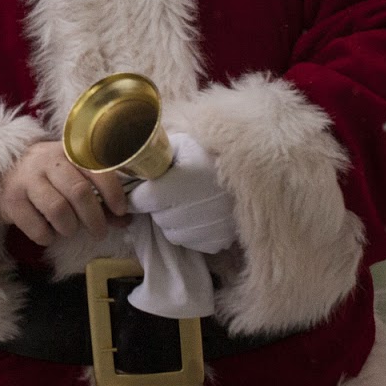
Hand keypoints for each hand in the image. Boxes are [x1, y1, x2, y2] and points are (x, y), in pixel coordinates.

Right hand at [0, 141, 127, 246]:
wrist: (3, 173)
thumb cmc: (47, 177)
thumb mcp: (72, 177)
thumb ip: (98, 196)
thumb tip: (125, 220)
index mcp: (68, 152)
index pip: (97, 168)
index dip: (112, 192)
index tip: (121, 210)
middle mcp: (47, 161)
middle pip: (79, 192)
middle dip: (94, 218)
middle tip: (98, 232)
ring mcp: (26, 178)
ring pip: (58, 209)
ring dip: (70, 228)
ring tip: (70, 230)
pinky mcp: (11, 199)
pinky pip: (36, 226)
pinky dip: (47, 236)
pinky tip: (48, 233)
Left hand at [127, 132, 236, 252]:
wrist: (256, 166)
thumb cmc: (213, 151)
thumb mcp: (183, 143)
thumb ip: (154, 154)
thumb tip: (129, 165)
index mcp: (181, 181)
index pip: (142, 200)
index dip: (137, 195)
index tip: (140, 189)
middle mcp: (195, 208)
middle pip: (158, 217)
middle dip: (158, 206)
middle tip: (171, 192)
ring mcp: (209, 228)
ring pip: (173, 233)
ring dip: (174, 221)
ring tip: (188, 203)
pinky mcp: (220, 241)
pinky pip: (192, 242)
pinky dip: (191, 231)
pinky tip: (201, 214)